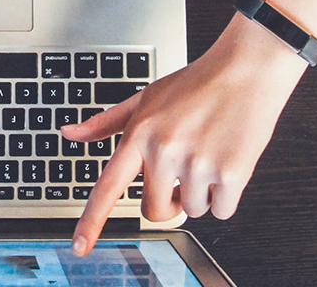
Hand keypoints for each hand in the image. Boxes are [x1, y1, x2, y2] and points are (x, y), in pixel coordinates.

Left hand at [61, 15, 309, 255]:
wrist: (247, 69)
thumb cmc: (196, 84)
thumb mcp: (145, 97)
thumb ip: (106, 123)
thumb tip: (69, 134)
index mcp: (140, 135)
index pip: (108, 187)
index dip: (92, 221)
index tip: (80, 247)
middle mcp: (165, 151)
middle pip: (155, 211)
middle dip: (169, 202)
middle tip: (182, 175)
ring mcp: (198, 163)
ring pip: (192, 211)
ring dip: (201, 194)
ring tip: (208, 155)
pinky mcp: (231, 172)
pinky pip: (221, 211)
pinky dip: (226, 196)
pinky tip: (227, 162)